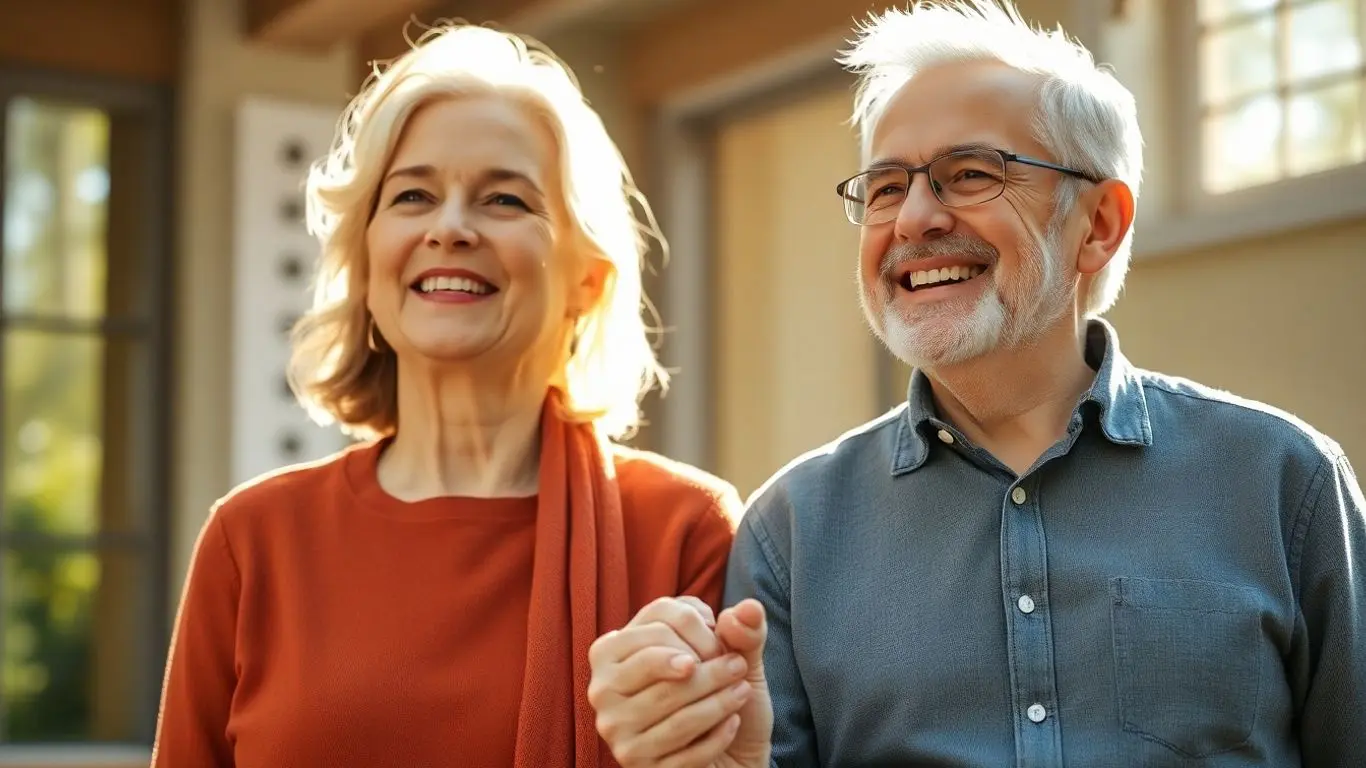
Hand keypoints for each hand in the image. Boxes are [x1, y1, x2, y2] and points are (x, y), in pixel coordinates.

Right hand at [587, 597, 771, 767]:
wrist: (728, 753)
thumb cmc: (718, 694)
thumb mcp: (734, 654)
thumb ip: (743, 629)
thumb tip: (749, 610)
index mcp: (613, 648)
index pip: (657, 619)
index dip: (700, 629)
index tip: (722, 644)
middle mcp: (604, 688)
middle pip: (655, 663)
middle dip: (707, 666)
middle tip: (738, 667)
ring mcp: (617, 730)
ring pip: (671, 708)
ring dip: (717, 700)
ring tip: (741, 692)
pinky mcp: (637, 765)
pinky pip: (683, 749)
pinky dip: (716, 735)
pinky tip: (732, 724)